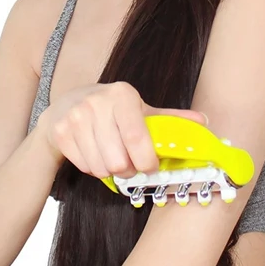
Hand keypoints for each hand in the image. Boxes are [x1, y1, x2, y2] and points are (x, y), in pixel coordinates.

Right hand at [37, 81, 208, 179]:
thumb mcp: (140, 109)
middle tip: (129, 163)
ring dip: (111, 171)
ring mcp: (76, 117)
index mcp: (122, 94)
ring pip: (102, 167)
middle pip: (119, 161)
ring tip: (112, 157)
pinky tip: (94, 153)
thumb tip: (204, 122)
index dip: (147, 161)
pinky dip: (93, 167)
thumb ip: (170, 119)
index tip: (150, 167)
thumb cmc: (111, 109)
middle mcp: (97, 102)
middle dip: (128, 170)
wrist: (66, 106)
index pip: (138, 137)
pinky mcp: (61, 132)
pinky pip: (85, 167)